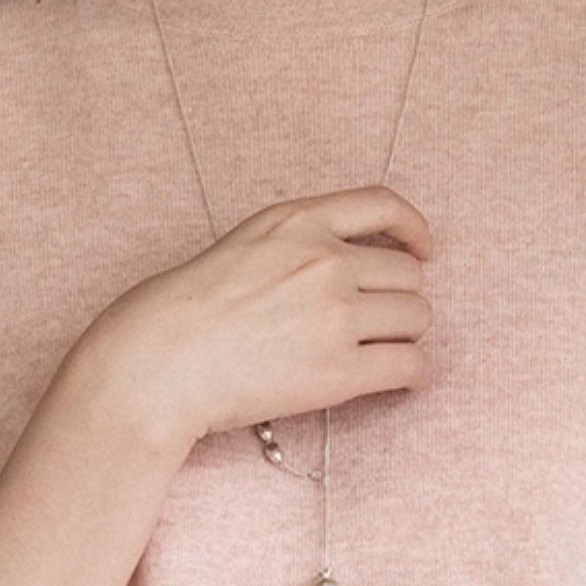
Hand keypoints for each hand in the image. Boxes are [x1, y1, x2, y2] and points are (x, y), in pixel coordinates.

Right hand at [82, 184, 435, 450]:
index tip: (422, 248)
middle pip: (408, 275)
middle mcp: (326, 261)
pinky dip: (410, 375)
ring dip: (404, 336)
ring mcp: (336, 315)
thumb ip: (299, 243)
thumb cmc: (190, 312)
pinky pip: (409, 366)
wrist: (163, 361)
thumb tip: (352, 268)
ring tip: (379, 353)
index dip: (412, 228)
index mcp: (300, 222)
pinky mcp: (340, 370)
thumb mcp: (246, 244)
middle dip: (399, 299)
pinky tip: (398, 381)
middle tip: (378, 325)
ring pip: (416, 318)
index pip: (382, 205)